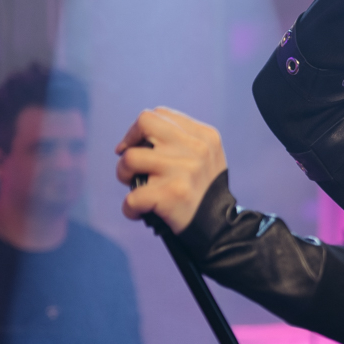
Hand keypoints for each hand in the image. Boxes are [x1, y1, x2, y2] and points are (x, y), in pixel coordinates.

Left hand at [115, 107, 227, 233]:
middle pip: (144, 123)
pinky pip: (131, 197)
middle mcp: (197, 149)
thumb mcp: (204, 157)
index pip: (158, 114)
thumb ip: (180, 140)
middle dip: (128, 145)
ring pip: (129, 158)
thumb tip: (135, 137)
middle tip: (131, 166)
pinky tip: (140, 213)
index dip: (140, 131)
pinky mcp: (171, 194)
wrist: (219, 229)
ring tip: (136, 189)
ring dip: (124, 176)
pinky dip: (130, 209)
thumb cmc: (202, 192)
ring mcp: (184, 170)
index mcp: (205, 136)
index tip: (138, 148)